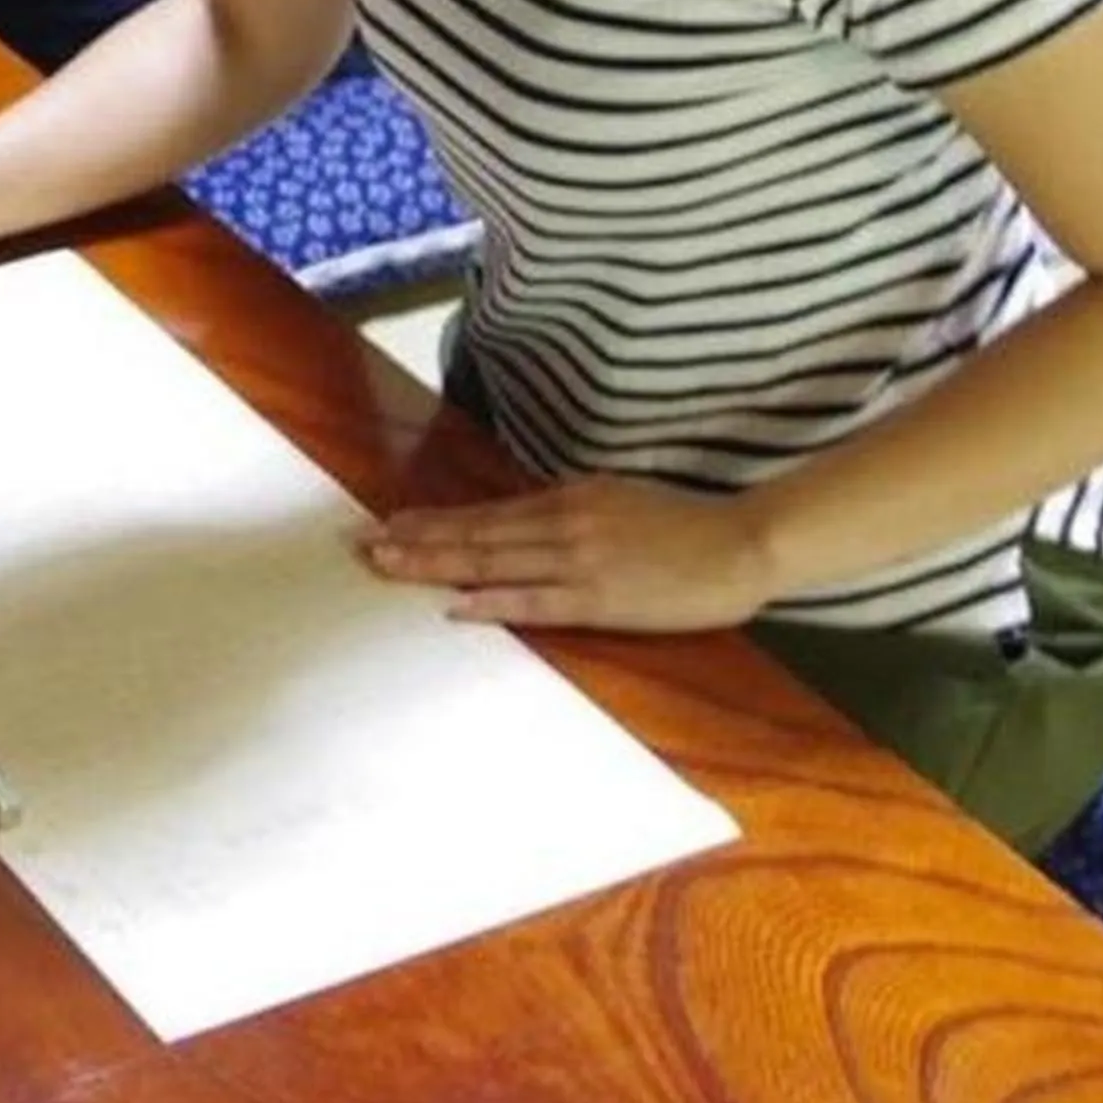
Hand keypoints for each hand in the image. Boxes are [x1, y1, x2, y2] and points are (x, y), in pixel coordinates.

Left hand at [356, 475, 777, 632]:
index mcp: (567, 497)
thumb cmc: (683, 525)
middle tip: (362, 544)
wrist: (741, 543)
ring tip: (387, 565)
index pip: (486, 512)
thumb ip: (569, 511)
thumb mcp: (616, 500)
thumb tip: (524, 523)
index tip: (389, 523)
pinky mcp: (600, 597)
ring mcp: (578, 559)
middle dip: (415, 540)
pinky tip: (454, 605)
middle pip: (475, 533)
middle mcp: (562, 521)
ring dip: (436, 563)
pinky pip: (535, 600)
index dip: (434, 520)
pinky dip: (491, 601)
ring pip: (492, 561)